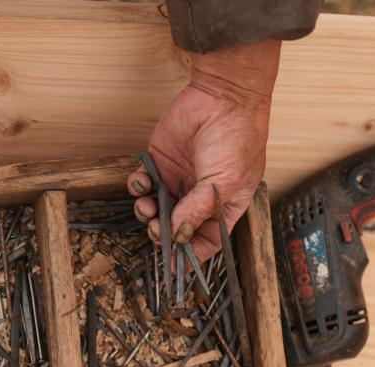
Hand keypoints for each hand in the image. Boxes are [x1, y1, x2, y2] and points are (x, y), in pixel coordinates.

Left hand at [128, 40, 280, 259]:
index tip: (174, 263)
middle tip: (155, 229)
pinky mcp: (159, 162)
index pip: (208, 240)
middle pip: (177, 228)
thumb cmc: (236, 137)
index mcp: (225, 206)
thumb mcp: (224, 180)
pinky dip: (137, 187)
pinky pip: (143, 184)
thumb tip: (176, 235)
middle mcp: (200, 196)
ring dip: (147, 213)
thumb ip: (198, 210)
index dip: (191, 253)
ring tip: (146, 206)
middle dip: (163, 234)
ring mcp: (179, 179)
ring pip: (156, 209)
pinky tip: (141, 182)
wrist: (223, 95)